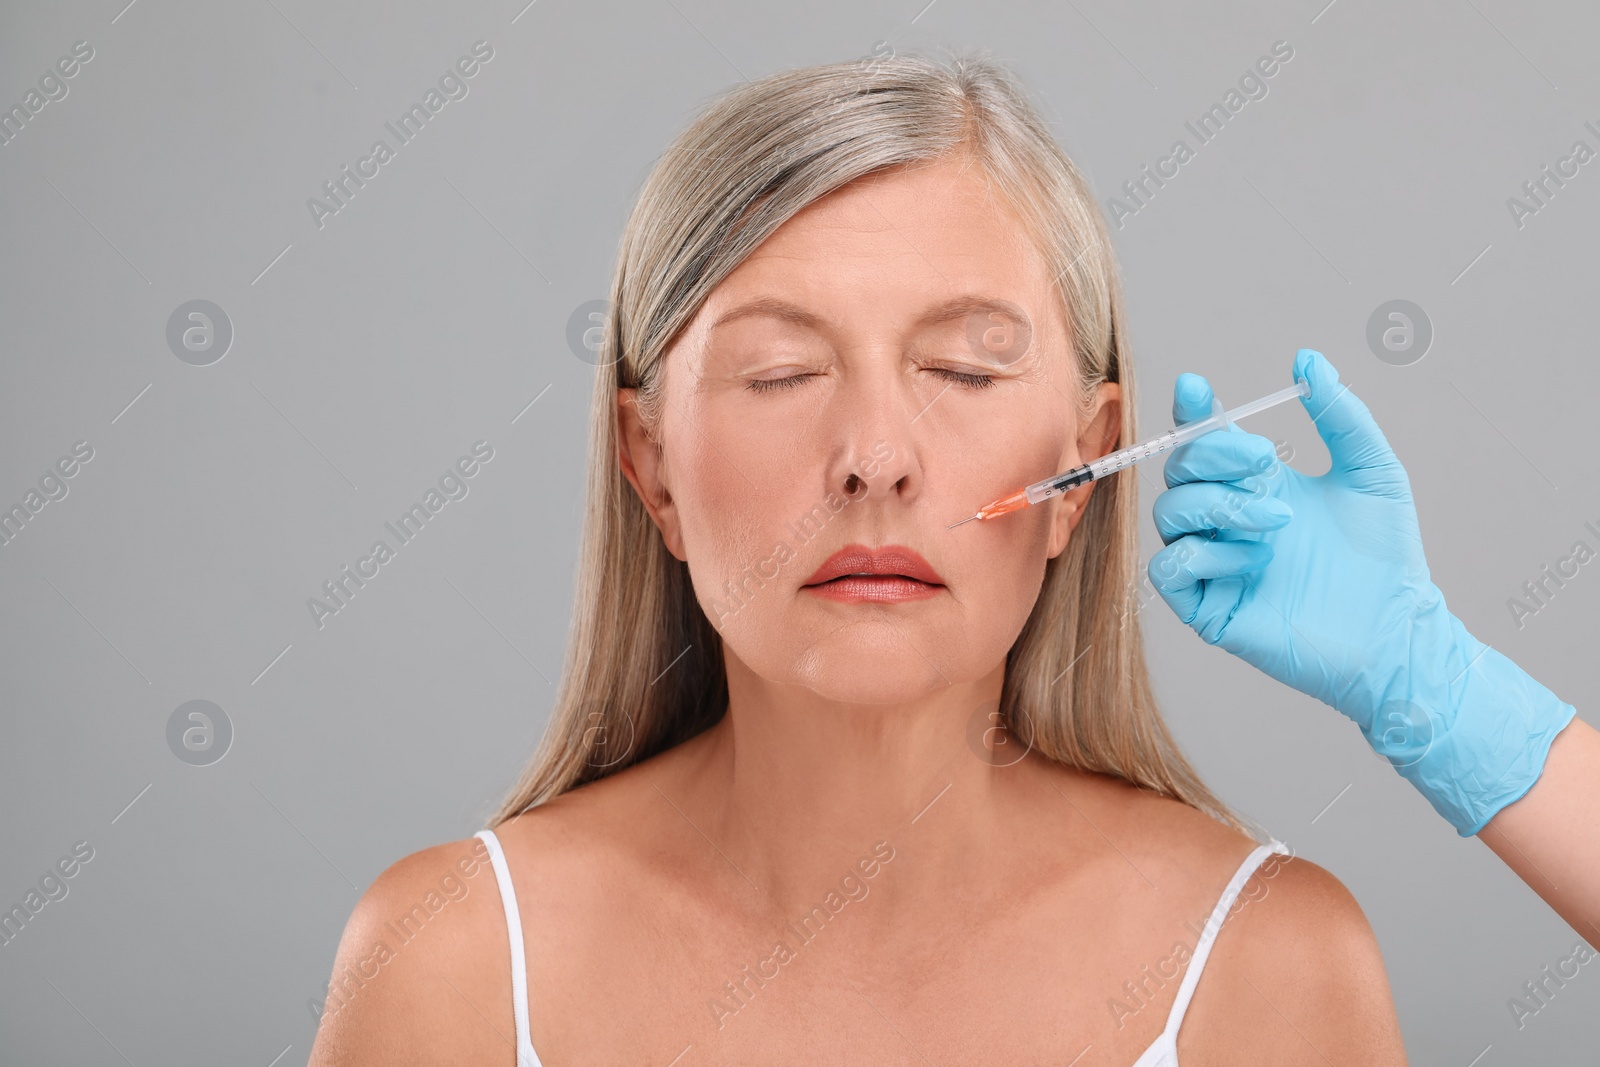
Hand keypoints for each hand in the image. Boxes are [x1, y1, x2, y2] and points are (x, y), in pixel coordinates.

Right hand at [1146, 349, 1574, 834]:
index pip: (1205, 441)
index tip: (1195, 386)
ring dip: (1218, 504)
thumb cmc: (1387, 559)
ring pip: (1169, 513)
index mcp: (1258, 485)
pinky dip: (1203, 553)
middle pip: (1178, 470)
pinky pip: (1170, 567)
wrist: (1395, 632)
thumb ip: (1341, 413)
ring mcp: (1215, 563)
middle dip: (1212, 456)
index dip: (1192, 412)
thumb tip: (1308, 358)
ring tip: (1277, 521)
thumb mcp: (1372, 471)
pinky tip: (1253, 562)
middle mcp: (1228, 520)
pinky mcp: (1207, 607)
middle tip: (1263, 462)